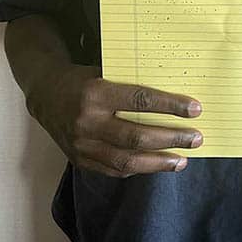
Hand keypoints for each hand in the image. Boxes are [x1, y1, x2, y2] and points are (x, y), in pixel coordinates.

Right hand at [30, 64, 202, 177]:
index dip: (170, 106)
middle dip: (171, 138)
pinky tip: (156, 164)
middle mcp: (88, 122)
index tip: (195, 109)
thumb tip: (171, 95)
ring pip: (126, 160)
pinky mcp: (80, 160)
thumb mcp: (104, 71)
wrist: (45, 94)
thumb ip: (131, 84)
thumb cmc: (84, 78)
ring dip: (159, 162)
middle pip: (136, 136)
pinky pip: (114, 170)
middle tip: (196, 138)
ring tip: (182, 160)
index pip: (140, 100)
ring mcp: (82, 145)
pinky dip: (138, 168)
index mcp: (96, 93)